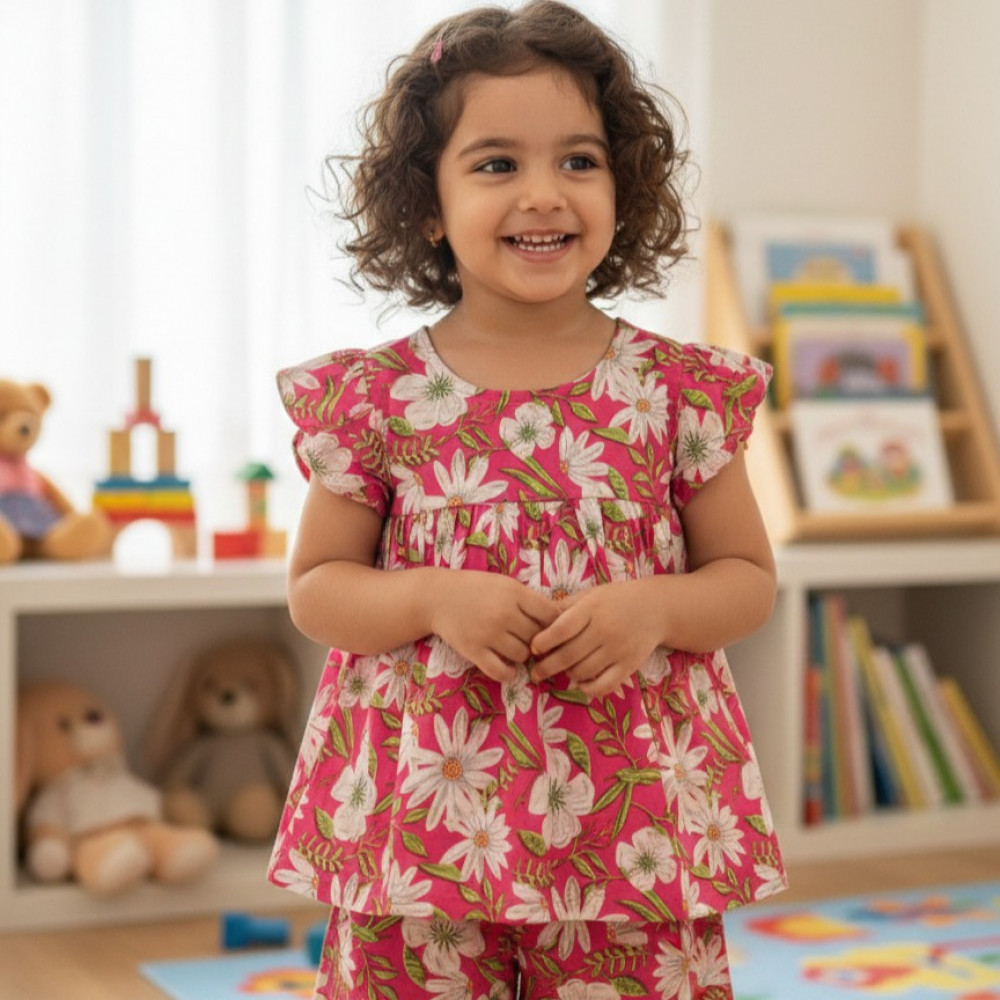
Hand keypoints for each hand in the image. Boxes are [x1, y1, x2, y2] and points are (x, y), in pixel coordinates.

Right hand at [429, 571, 560, 682]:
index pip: (550, 615)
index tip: (549, 628)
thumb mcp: (505, 584)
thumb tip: (559, 620)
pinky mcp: (473, 651)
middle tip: (530, 640)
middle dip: (538, 640)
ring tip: (514, 648)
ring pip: (522, 655)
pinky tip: (507, 667)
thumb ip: (529, 600)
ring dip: (522, 655)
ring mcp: (488, 634)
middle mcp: (503, 613)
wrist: (437, 597)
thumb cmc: (476, 588)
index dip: (555, 624)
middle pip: (538, 637)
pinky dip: (509, 673)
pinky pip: (501, 671)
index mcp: (514, 592)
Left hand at [529, 582, 661, 697]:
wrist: (656, 608)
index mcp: (592, 609)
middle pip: (569, 654)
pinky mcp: (629, 665)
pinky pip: (605, 685)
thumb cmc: (616, 599)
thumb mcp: (591, 595)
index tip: (534, 648)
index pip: (562, 628)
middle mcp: (604, 629)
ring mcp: (618, 649)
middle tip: (535, 672)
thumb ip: (565, 607)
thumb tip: (535, 620)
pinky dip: (589, 689)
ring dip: (567, 674)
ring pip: (583, 671)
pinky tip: (581, 684)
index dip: (544, 641)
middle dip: (547, 666)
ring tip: (562, 670)